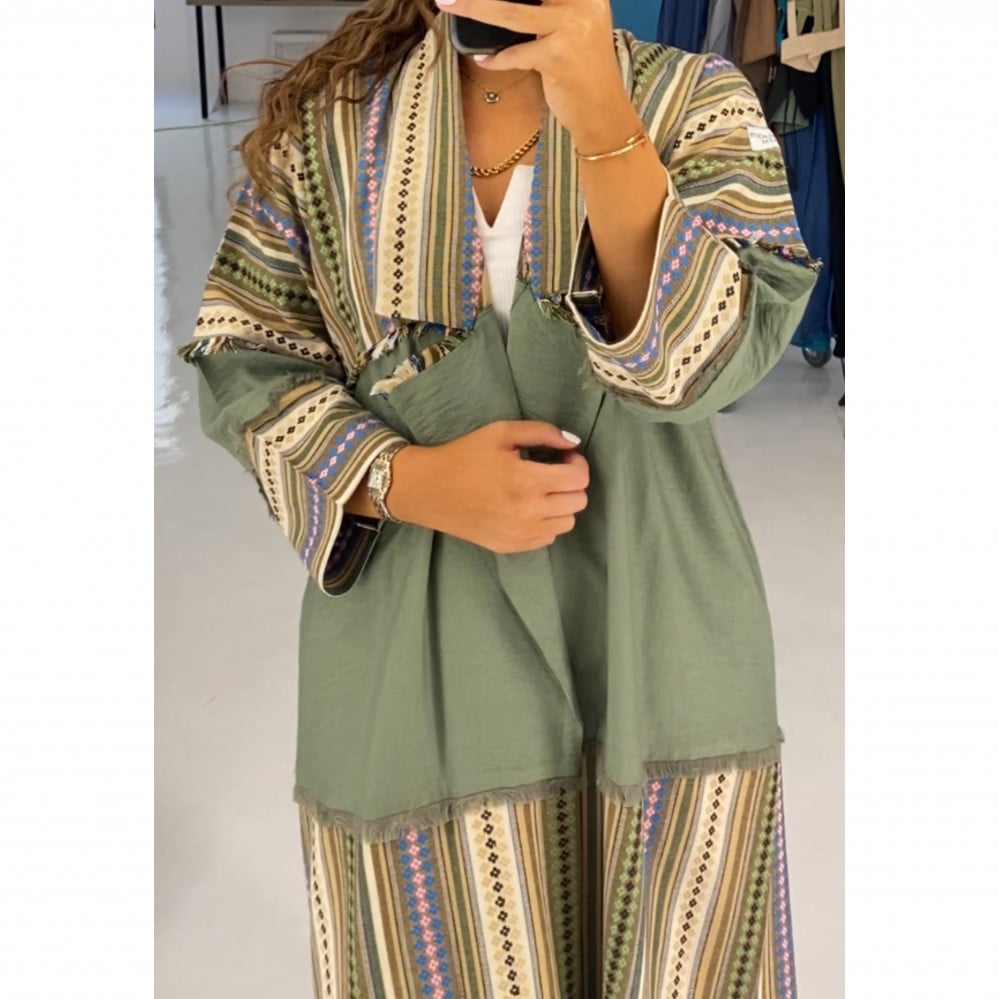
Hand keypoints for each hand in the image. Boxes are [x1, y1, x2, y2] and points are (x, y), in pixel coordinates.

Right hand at [390, 420, 589, 552]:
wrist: (428, 490)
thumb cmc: (464, 455)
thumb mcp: (501, 432)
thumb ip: (542, 432)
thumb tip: (573, 442)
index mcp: (527, 481)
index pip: (579, 478)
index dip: (576, 463)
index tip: (562, 456)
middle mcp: (528, 512)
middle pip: (578, 501)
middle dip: (571, 483)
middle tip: (552, 472)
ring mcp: (520, 534)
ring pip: (568, 522)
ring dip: (561, 504)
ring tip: (540, 491)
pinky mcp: (511, 547)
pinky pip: (548, 537)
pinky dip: (546, 522)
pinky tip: (527, 508)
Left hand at [438, 0, 637, 150]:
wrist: (603, 113)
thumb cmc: (584, 72)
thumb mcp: (574, 29)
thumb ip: (549, 9)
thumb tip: (500, 3)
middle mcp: (582, 3)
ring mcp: (570, 29)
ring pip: (509, 13)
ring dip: (473, 7)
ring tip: (448, 3)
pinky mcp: (558, 57)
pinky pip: (514, 54)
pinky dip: (495, 59)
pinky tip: (483, 58)